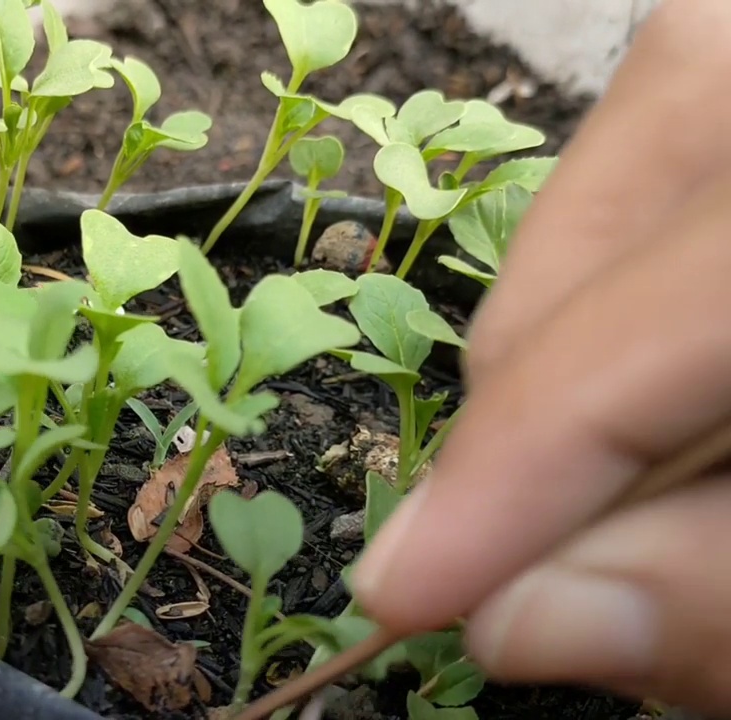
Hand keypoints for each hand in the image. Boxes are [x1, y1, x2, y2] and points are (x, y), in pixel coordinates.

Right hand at [349, 0, 730, 712]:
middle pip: (606, 222)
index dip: (520, 471)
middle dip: (532, 409)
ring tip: (581, 478)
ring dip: (560, 348)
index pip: (670, 314)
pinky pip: (642, 162)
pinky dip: (608, 287)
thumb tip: (526, 624)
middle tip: (509, 557)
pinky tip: (646, 393)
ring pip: (608, 175)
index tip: (410, 597)